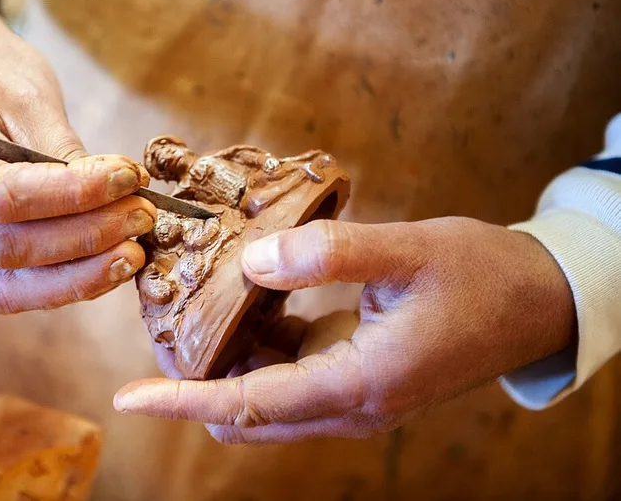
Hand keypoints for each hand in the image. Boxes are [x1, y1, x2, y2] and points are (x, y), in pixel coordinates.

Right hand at [0, 0, 155, 312]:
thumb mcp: (27, 94)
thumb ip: (63, 152)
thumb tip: (117, 197)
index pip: (2, 198)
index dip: (74, 195)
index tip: (127, 179)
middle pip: (6, 250)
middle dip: (86, 239)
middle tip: (142, 215)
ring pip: (8, 286)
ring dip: (80, 276)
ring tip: (134, 250)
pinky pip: (14, 287)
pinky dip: (66, 282)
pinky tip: (109, 263)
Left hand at [114, 217, 575, 442]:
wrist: (532, 301)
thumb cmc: (479, 276)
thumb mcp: (408, 252)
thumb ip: (330, 256)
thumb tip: (253, 261)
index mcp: (359, 385)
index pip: (250, 406)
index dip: (183, 401)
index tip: (130, 396)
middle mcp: (347, 404)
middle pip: (246, 411)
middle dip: (197, 378)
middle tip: (166, 320)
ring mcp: (350, 393)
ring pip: (263, 393)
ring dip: (227, 358)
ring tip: (200, 299)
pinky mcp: (353, 373)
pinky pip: (288, 370)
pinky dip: (258, 342)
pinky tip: (253, 294)